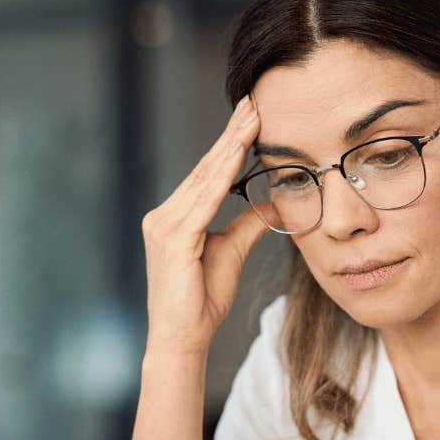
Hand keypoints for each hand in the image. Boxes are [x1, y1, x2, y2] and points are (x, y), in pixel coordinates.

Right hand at [139, 95, 272, 358]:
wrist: (181, 338)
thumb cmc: (201, 301)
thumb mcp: (232, 252)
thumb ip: (248, 224)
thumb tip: (275, 202)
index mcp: (175, 218)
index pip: (207, 173)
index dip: (229, 143)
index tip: (250, 115)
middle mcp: (164, 215)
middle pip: (205, 168)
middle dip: (231, 133)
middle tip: (253, 100)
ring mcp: (165, 225)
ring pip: (205, 178)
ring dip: (230, 145)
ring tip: (251, 117)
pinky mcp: (174, 237)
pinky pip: (203, 199)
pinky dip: (221, 174)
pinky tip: (237, 153)